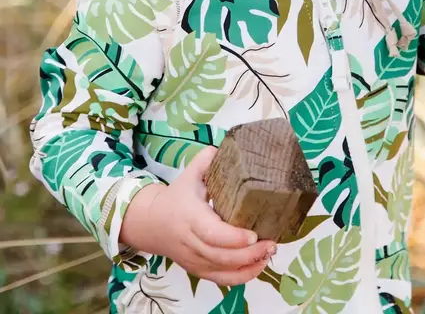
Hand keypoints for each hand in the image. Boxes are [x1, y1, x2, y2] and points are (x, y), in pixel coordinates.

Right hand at [121, 147, 276, 283]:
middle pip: (220, 256)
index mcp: (190, 216)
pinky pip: (220, 280)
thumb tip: (229, 146)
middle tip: (272, 243)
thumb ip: (207, 159)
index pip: (211, 233)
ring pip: (221, 271)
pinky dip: (241, 277)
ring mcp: (193, 259)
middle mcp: (190, 242)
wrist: (151, 223)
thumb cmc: (177, 196)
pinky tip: (259, 266)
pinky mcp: (197, 270)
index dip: (233, 237)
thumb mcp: (189, 174)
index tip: (254, 233)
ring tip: (270, 253)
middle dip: (249, 254)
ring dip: (249, 266)